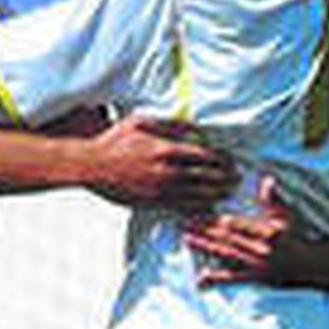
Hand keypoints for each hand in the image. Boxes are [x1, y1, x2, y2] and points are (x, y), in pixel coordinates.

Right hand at [87, 115, 238, 209]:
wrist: (90, 166)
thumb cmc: (115, 139)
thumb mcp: (142, 121)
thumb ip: (171, 125)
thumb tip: (197, 129)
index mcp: (166, 149)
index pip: (204, 155)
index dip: (222, 159)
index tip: (232, 160)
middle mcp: (166, 171)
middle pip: (206, 176)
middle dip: (225, 178)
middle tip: (237, 178)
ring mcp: (160, 189)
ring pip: (197, 194)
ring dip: (217, 193)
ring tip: (228, 192)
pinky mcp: (152, 202)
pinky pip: (181, 207)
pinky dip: (198, 207)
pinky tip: (208, 206)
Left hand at [182, 177, 305, 285]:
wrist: (306, 265)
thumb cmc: (296, 235)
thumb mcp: (289, 215)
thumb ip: (275, 199)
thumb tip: (269, 179)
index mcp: (269, 234)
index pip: (246, 226)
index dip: (230, 222)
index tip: (214, 216)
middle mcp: (261, 250)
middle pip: (231, 239)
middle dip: (208, 231)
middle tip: (186, 223)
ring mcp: (256, 266)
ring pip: (227, 255)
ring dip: (206, 248)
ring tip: (187, 239)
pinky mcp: (253, 278)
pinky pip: (232, 279)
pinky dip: (216, 279)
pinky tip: (200, 279)